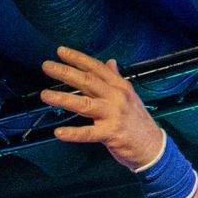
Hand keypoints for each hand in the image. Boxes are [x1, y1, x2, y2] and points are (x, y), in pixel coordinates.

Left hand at [40, 45, 164, 170]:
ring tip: (45, 95)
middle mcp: (116, 96)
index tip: (60, 51)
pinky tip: (59, 132)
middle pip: (87, 81)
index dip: (78, 58)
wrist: (152, 145)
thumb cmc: (136, 120)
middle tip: (46, 66)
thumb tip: (109, 62)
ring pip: (84, 104)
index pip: (96, 68)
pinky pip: (88, 133)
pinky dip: (73, 133)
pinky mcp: (111, 133)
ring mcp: (113, 115)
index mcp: (119, 86)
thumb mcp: (128, 95)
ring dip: (63, 98)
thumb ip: (115, 79)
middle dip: (66, 72)